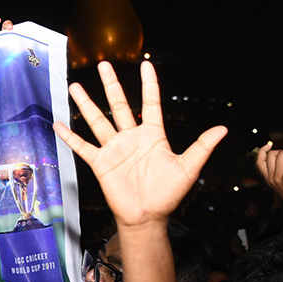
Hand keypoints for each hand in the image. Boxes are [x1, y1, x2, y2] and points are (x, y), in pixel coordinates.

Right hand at [55, 62, 226, 226]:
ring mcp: (114, 149)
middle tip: (103, 64)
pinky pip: (83, 147)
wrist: (147, 217)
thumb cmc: (168, 194)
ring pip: (98, 121)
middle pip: (119, 105)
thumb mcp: (188, 168)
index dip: (149, 84)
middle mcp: (131, 138)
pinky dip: (70, 137)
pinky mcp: (101, 163)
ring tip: (75, 87)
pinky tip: (59, 124)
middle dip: (111, 85)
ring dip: (87, 104)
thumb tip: (223, 129)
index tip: (145, 64)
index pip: (150, 103)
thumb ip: (202, 146)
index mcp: (153, 135)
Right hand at [254, 142, 282, 214]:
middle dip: (282, 153)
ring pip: (281, 154)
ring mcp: (280, 178)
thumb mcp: (281, 183)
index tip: (268, 144)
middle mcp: (272, 178)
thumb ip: (277, 169)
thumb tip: (276, 152)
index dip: (263, 151)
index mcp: (269, 180)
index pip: (259, 161)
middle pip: (272, 154)